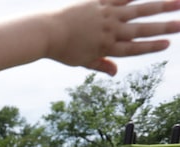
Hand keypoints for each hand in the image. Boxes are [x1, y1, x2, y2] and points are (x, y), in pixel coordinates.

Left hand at [51, 0, 179, 75]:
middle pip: (140, 29)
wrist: (46, 32)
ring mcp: (105, 15)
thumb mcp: (81, 61)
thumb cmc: (62, 49)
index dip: (151, 46)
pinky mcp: (99, 2)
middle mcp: (109, 31)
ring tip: (177, 2)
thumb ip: (100, 64)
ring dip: (159, 6)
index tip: (167, 43)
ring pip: (137, 9)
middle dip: (163, 27)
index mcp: (106, 47)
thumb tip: (115, 72)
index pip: (133, 48)